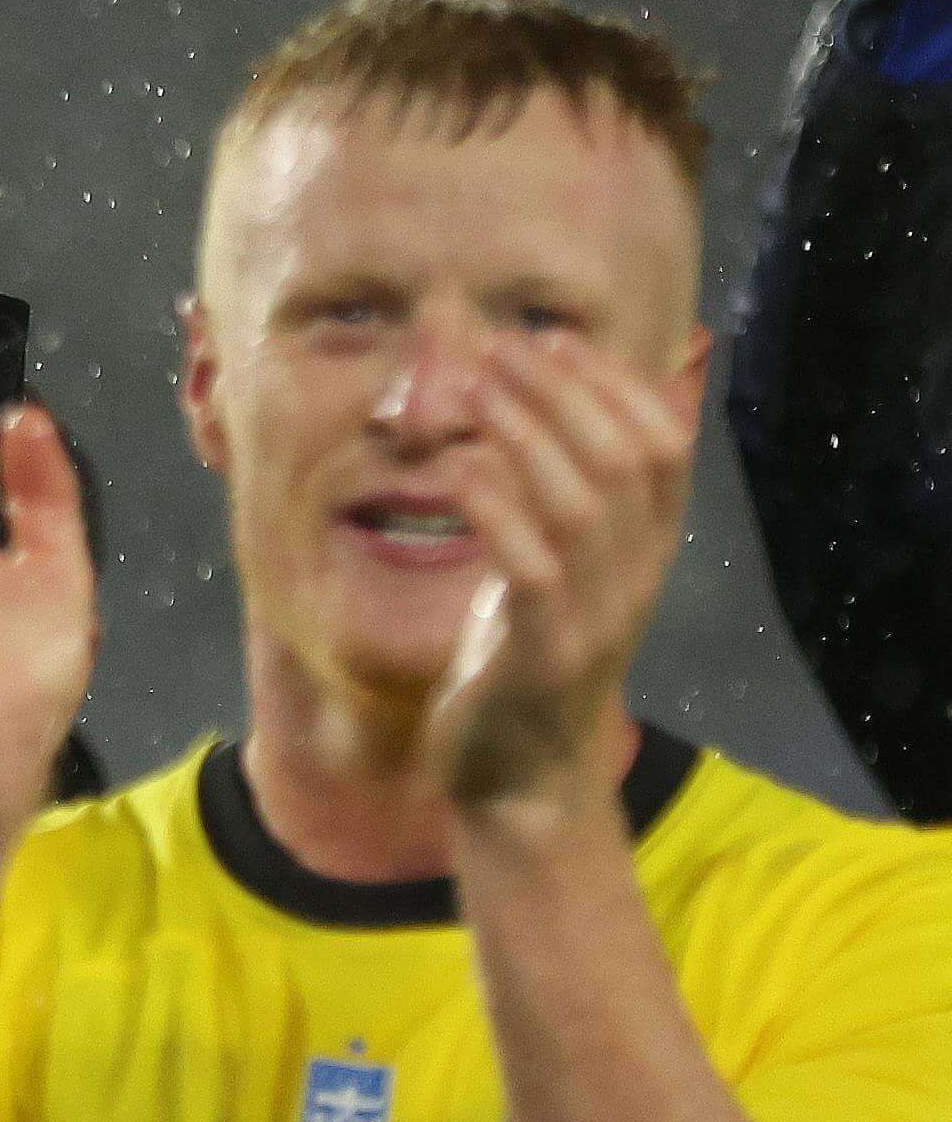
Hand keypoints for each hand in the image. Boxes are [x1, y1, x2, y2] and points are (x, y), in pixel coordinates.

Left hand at [428, 329, 697, 812]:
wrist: (518, 781)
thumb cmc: (522, 664)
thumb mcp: (552, 575)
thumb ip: (557, 508)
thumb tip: (532, 418)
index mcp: (647, 553)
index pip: (664, 445)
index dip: (615, 383)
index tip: (553, 340)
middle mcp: (638, 577)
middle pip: (625, 458)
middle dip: (564, 391)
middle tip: (500, 348)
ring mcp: (599, 617)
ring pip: (583, 502)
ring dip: (528, 434)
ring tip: (474, 390)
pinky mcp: (546, 655)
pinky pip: (533, 567)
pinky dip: (496, 509)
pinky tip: (457, 472)